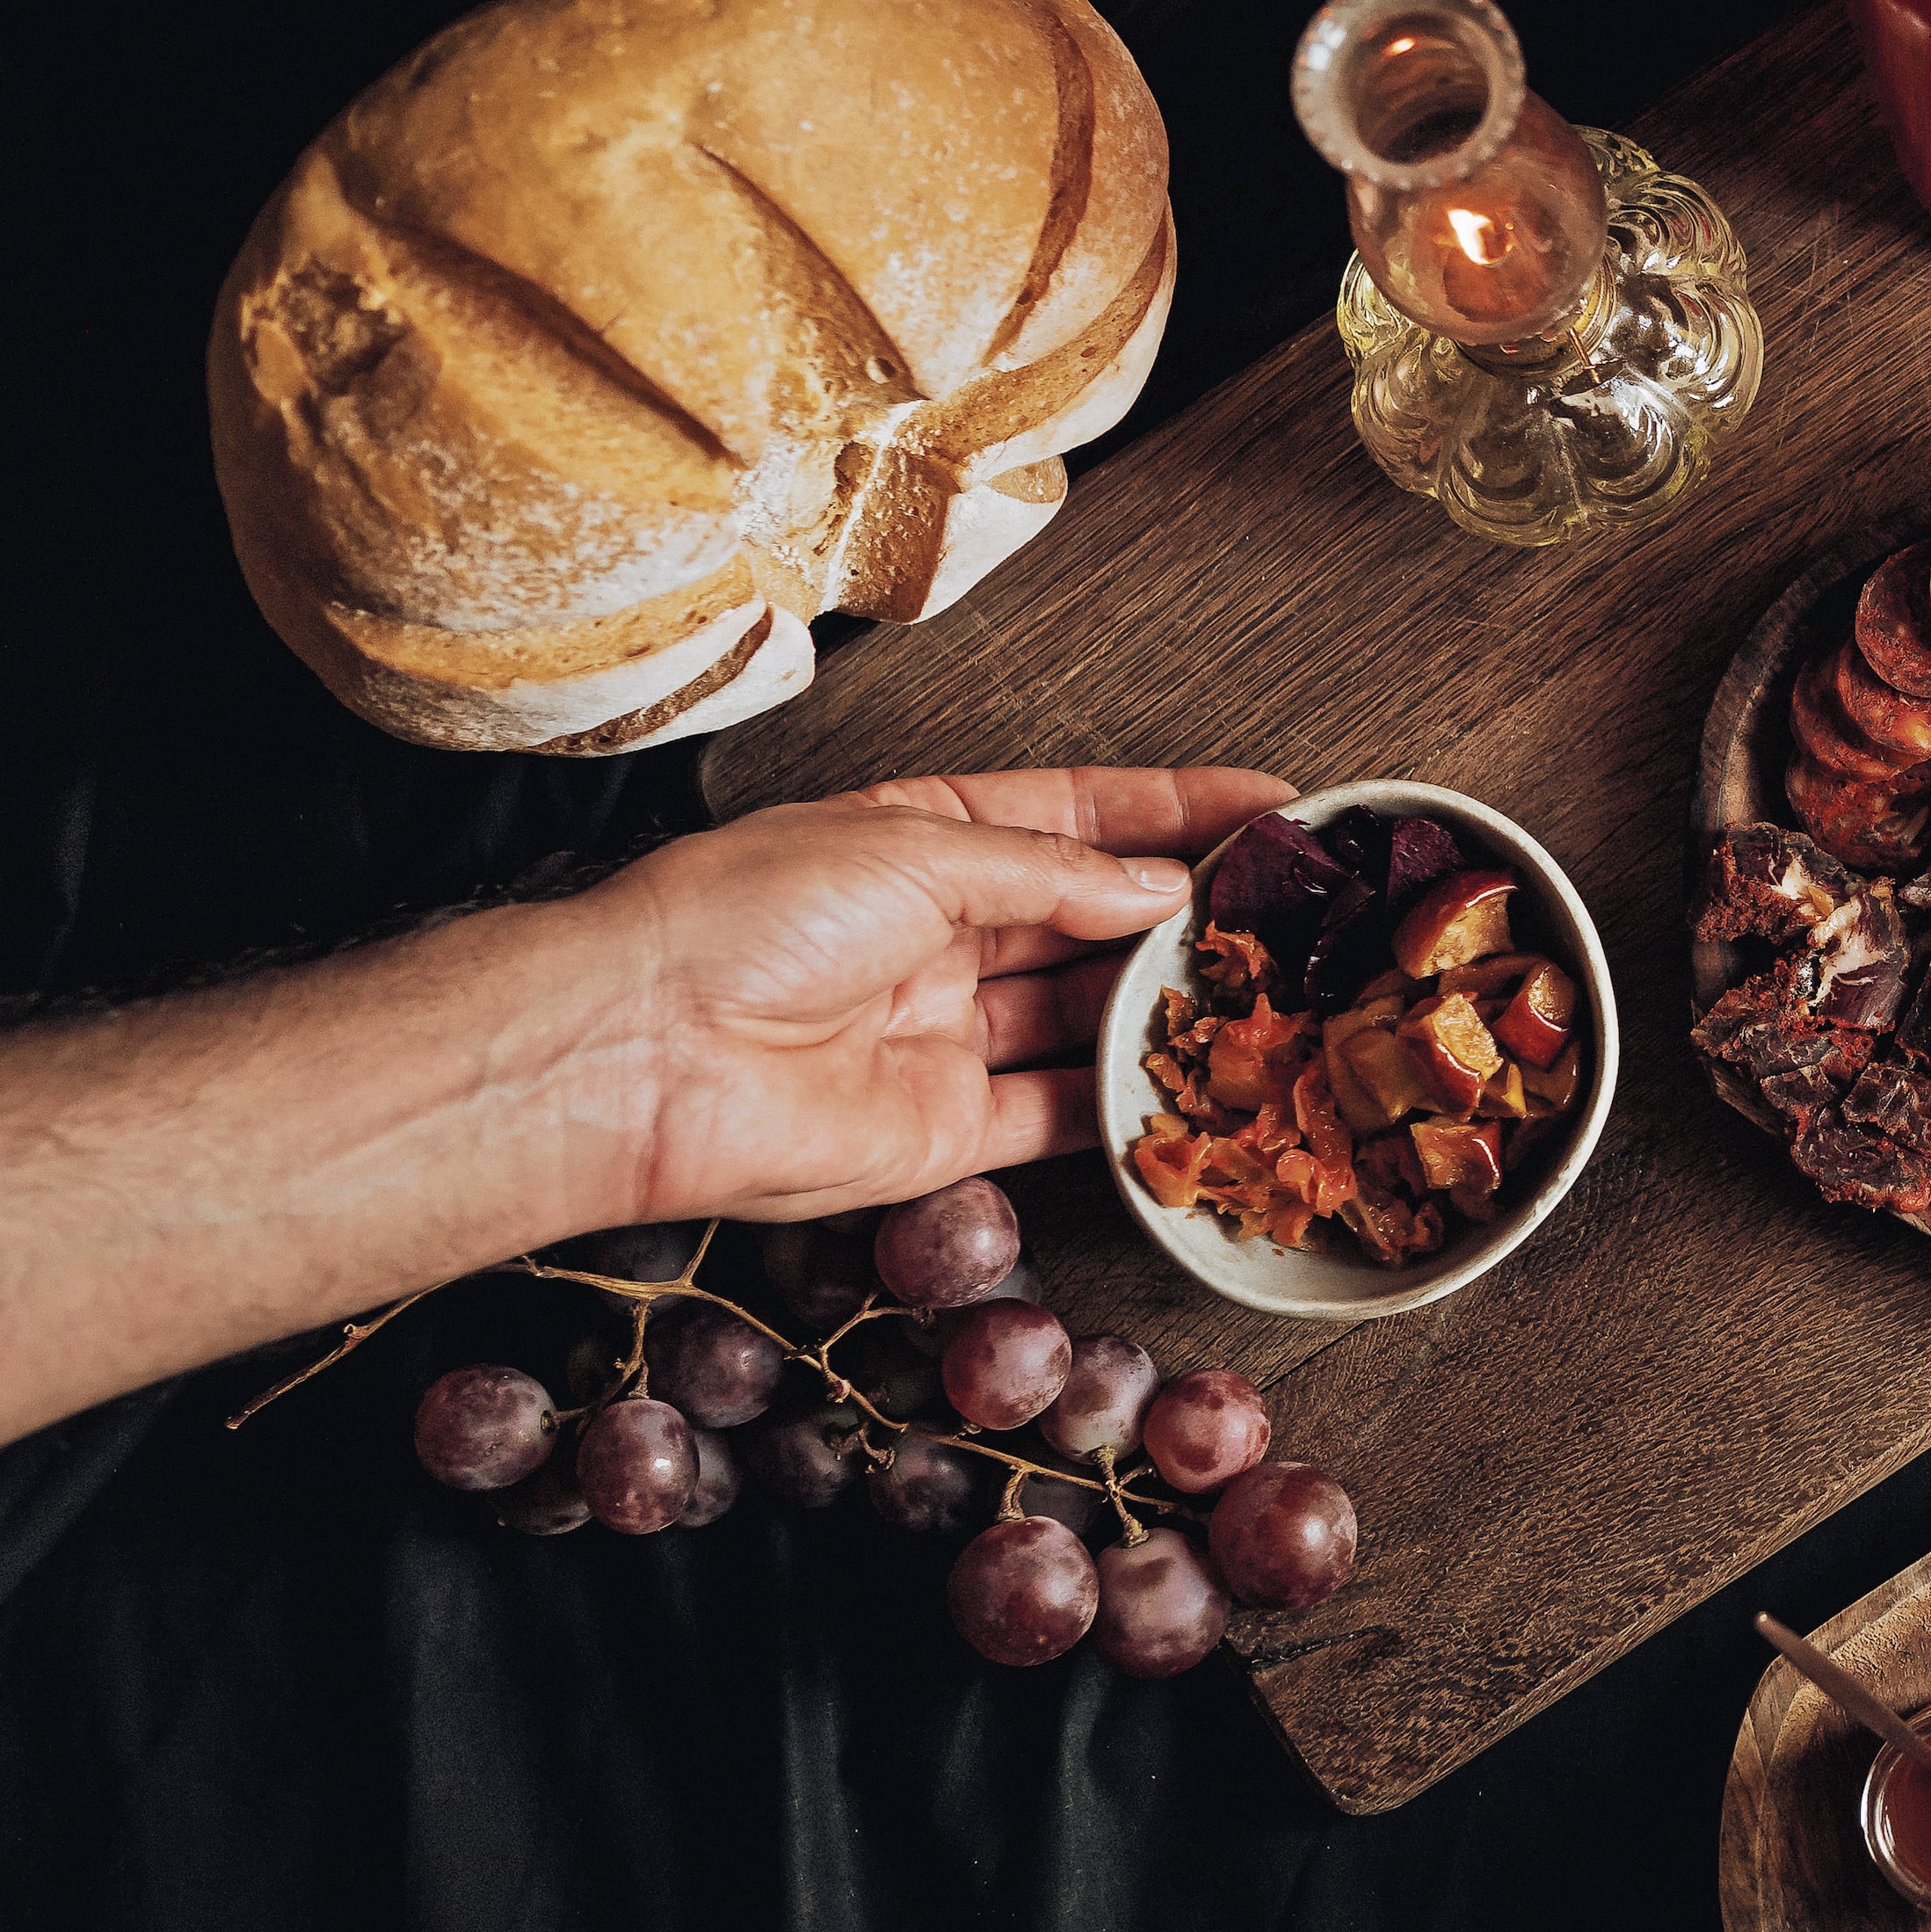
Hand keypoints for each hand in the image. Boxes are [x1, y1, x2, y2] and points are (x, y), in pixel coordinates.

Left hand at [585, 765, 1295, 1225]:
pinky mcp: (945, 1126)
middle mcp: (938, 934)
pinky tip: (1196, 1084)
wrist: (643, 1056)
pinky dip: (1126, 1103)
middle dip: (1187, 907)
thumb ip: (1052, 872)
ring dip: (1167, 1002)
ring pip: (1086, 1014)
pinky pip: (1059, 1115)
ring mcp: (944, 1032)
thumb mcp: (917, 849)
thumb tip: (1157, 887)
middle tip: (1287, 906)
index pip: (1076, 814)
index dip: (1175, 808)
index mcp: (922, 840)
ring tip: (1264, 989)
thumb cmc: (743, 920)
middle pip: (1090, 914)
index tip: (1271, 804)